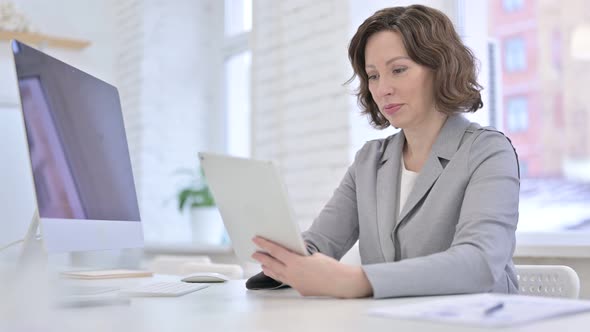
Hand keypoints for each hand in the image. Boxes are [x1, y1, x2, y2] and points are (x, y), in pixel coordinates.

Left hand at [251, 236, 372, 297]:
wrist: (340, 282)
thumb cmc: (330, 267)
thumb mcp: (313, 256)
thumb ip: (300, 256)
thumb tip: (293, 256)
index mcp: (295, 262)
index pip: (276, 251)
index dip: (264, 244)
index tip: (256, 240)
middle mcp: (292, 273)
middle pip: (272, 264)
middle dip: (262, 258)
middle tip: (254, 253)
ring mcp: (295, 283)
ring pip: (277, 275)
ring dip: (269, 269)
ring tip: (262, 265)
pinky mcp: (300, 289)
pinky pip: (287, 281)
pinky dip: (280, 276)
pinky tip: (278, 274)